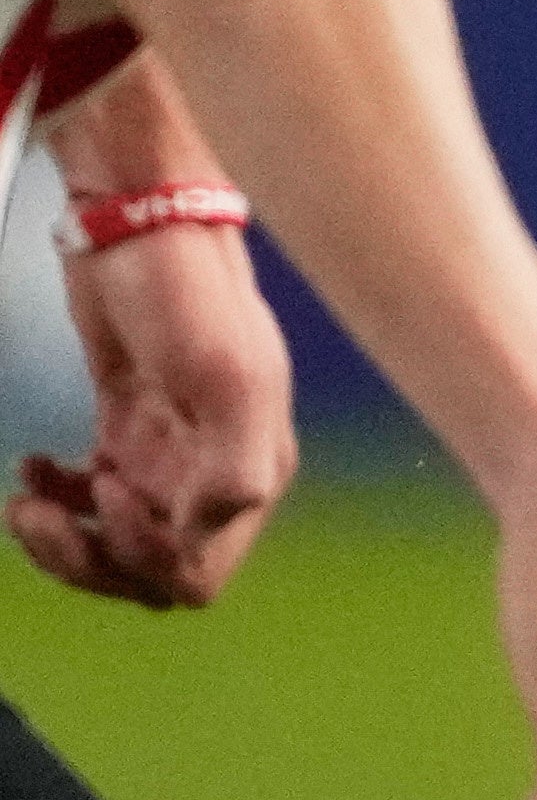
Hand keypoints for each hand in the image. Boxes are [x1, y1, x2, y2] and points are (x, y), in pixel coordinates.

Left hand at [16, 218, 293, 606]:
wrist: (138, 222)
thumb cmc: (185, 290)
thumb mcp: (223, 374)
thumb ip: (230, 465)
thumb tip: (199, 532)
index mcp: (251, 471)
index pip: (197, 572)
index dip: (142, 554)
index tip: (109, 488)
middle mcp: (213, 475)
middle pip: (151, 577)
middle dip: (88, 562)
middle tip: (38, 516)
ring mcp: (167, 458)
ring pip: (116, 550)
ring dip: (62, 542)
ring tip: (23, 500)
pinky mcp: (125, 434)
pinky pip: (90, 504)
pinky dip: (53, 500)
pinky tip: (32, 466)